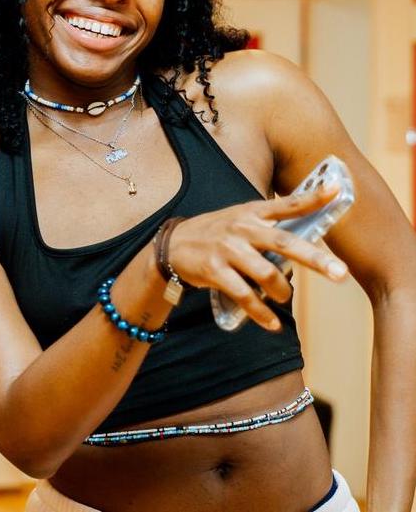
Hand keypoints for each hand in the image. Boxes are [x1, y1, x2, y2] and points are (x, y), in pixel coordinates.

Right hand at [167, 186, 348, 330]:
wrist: (173, 244)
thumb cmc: (217, 233)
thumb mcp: (241, 218)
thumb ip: (270, 225)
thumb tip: (306, 243)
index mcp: (252, 212)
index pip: (287, 204)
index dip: (312, 198)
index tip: (336, 189)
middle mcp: (242, 228)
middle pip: (284, 243)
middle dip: (315, 259)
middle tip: (340, 273)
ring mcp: (228, 249)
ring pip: (267, 274)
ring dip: (283, 291)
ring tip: (286, 298)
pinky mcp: (215, 270)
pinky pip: (244, 295)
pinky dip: (261, 313)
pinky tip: (272, 323)